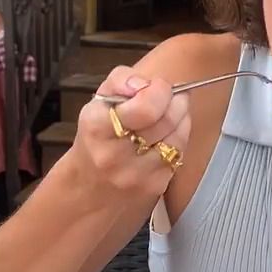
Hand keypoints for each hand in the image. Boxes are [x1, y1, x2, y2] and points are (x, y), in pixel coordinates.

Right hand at [73, 67, 191, 197]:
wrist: (89, 190)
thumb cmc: (97, 137)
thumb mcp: (98, 102)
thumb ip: (121, 80)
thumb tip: (144, 83)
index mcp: (97, 127)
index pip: (145, 107)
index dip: (160, 90)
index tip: (159, 86)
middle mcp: (115, 155)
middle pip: (167, 120)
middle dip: (177, 100)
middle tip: (173, 96)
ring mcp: (137, 175)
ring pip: (178, 136)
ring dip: (182, 119)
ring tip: (172, 113)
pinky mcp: (155, 187)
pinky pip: (179, 154)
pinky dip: (179, 139)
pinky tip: (168, 136)